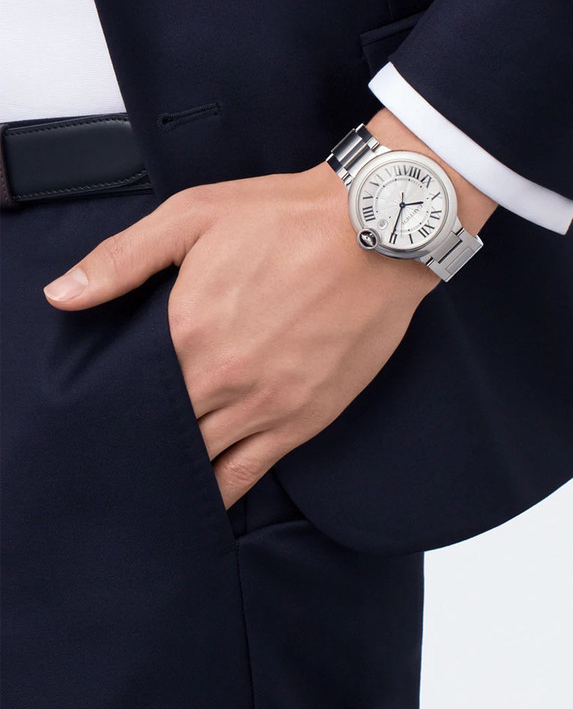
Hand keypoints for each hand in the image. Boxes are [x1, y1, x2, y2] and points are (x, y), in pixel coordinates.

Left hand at [42, 161, 440, 507]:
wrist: (374, 234)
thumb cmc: (289, 219)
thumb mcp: (194, 215)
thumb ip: (123, 258)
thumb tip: (62, 296)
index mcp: (187, 331)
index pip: (130, 392)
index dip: (115, 404)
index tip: (107, 408)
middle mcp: (222, 378)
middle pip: (164, 431)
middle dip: (144, 437)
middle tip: (130, 441)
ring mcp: (265, 405)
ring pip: (202, 460)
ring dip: (178, 466)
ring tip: (161, 470)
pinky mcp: (303, 419)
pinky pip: (248, 474)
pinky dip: (221, 490)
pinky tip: (207, 492)